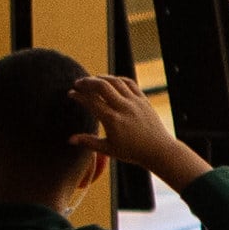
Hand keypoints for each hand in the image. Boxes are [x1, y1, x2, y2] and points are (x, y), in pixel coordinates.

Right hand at [73, 72, 203, 186]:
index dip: (78, 95)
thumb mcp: (108, 149)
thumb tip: (69, 140)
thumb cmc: (132, 152)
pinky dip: (117, 79)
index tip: (71, 93)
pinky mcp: (143, 99)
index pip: (91, 101)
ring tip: (91, 80)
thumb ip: (88, 142)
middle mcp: (123, 108)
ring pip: (115, 81)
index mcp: (112, 120)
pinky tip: (110, 81)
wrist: (158, 150)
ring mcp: (135, 102)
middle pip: (101, 86)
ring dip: (101, 78)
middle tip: (78, 83)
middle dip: (87, 82)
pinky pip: (129, 83)